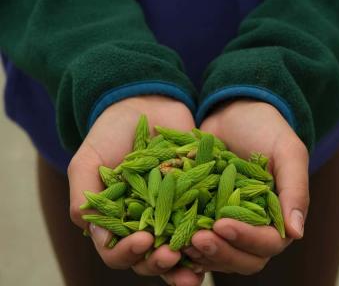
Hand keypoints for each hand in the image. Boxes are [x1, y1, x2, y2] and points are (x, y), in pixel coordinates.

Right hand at [68, 95, 203, 285]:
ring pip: (179, 251)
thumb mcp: (89, 160)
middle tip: (172, 256)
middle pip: (150, 259)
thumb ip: (84, 195)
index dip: (127, 253)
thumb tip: (88, 228)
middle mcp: (145, 224)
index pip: (117, 253)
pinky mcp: (198, 200)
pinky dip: (211, 235)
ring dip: (188, 263)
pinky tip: (220, 238)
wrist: (147, 105)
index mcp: (116, 222)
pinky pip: (205, 224)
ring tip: (199, 266)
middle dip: (160, 264)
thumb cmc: (111, 133)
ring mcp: (173, 214)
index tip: (143, 240)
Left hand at [188, 99, 309, 273]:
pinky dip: (184, 243)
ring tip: (179, 241)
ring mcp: (228, 224)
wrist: (233, 112)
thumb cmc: (266, 128)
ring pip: (218, 255)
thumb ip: (295, 189)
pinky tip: (168, 238)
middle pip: (243, 259)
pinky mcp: (204, 217)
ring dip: (201, 253)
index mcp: (278, 217)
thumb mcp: (287, 151)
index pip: (268, 243)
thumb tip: (297, 233)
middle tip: (197, 238)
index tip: (222, 224)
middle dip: (221, 252)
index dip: (247, 239)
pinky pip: (195, 240)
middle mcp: (254, 227)